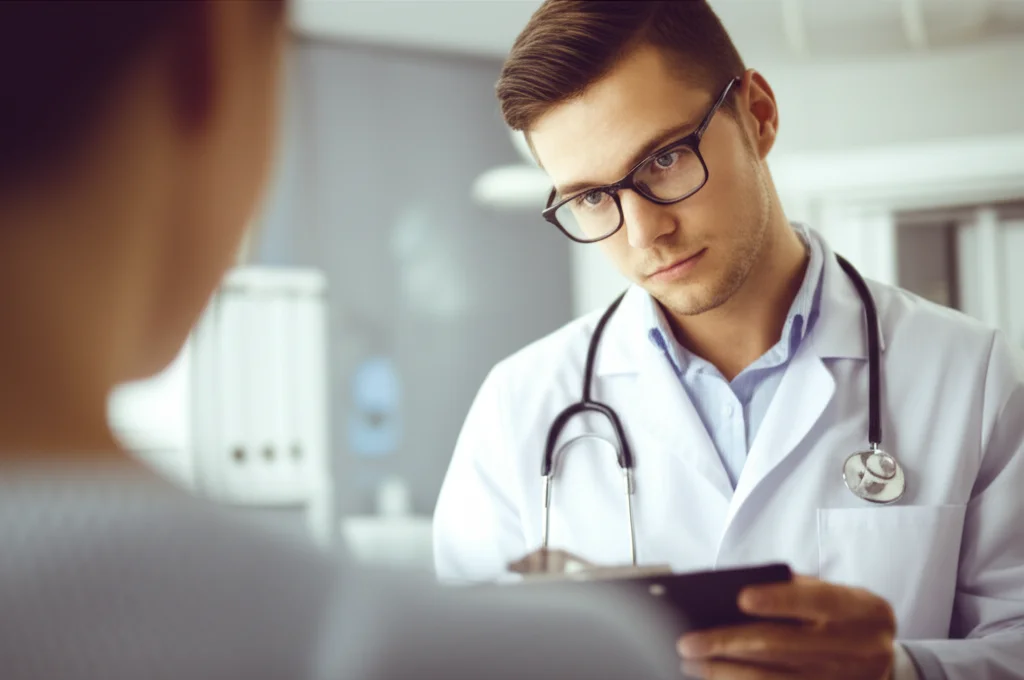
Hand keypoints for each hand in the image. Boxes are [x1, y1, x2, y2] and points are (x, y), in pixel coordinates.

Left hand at [676, 575, 895, 678]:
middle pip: (784, 645)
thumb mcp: (836, 594)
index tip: (741, 597)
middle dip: (729, 643)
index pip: (819, 601)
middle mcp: (857, 649)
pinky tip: (718, 678)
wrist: (884, 660)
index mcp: (861, 610)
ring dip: (726, 672)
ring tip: (692, 663)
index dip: (780, 600)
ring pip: (776, 679)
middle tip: (689, 641)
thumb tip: (733, 596)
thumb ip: (796, 589)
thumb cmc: (844, 616)